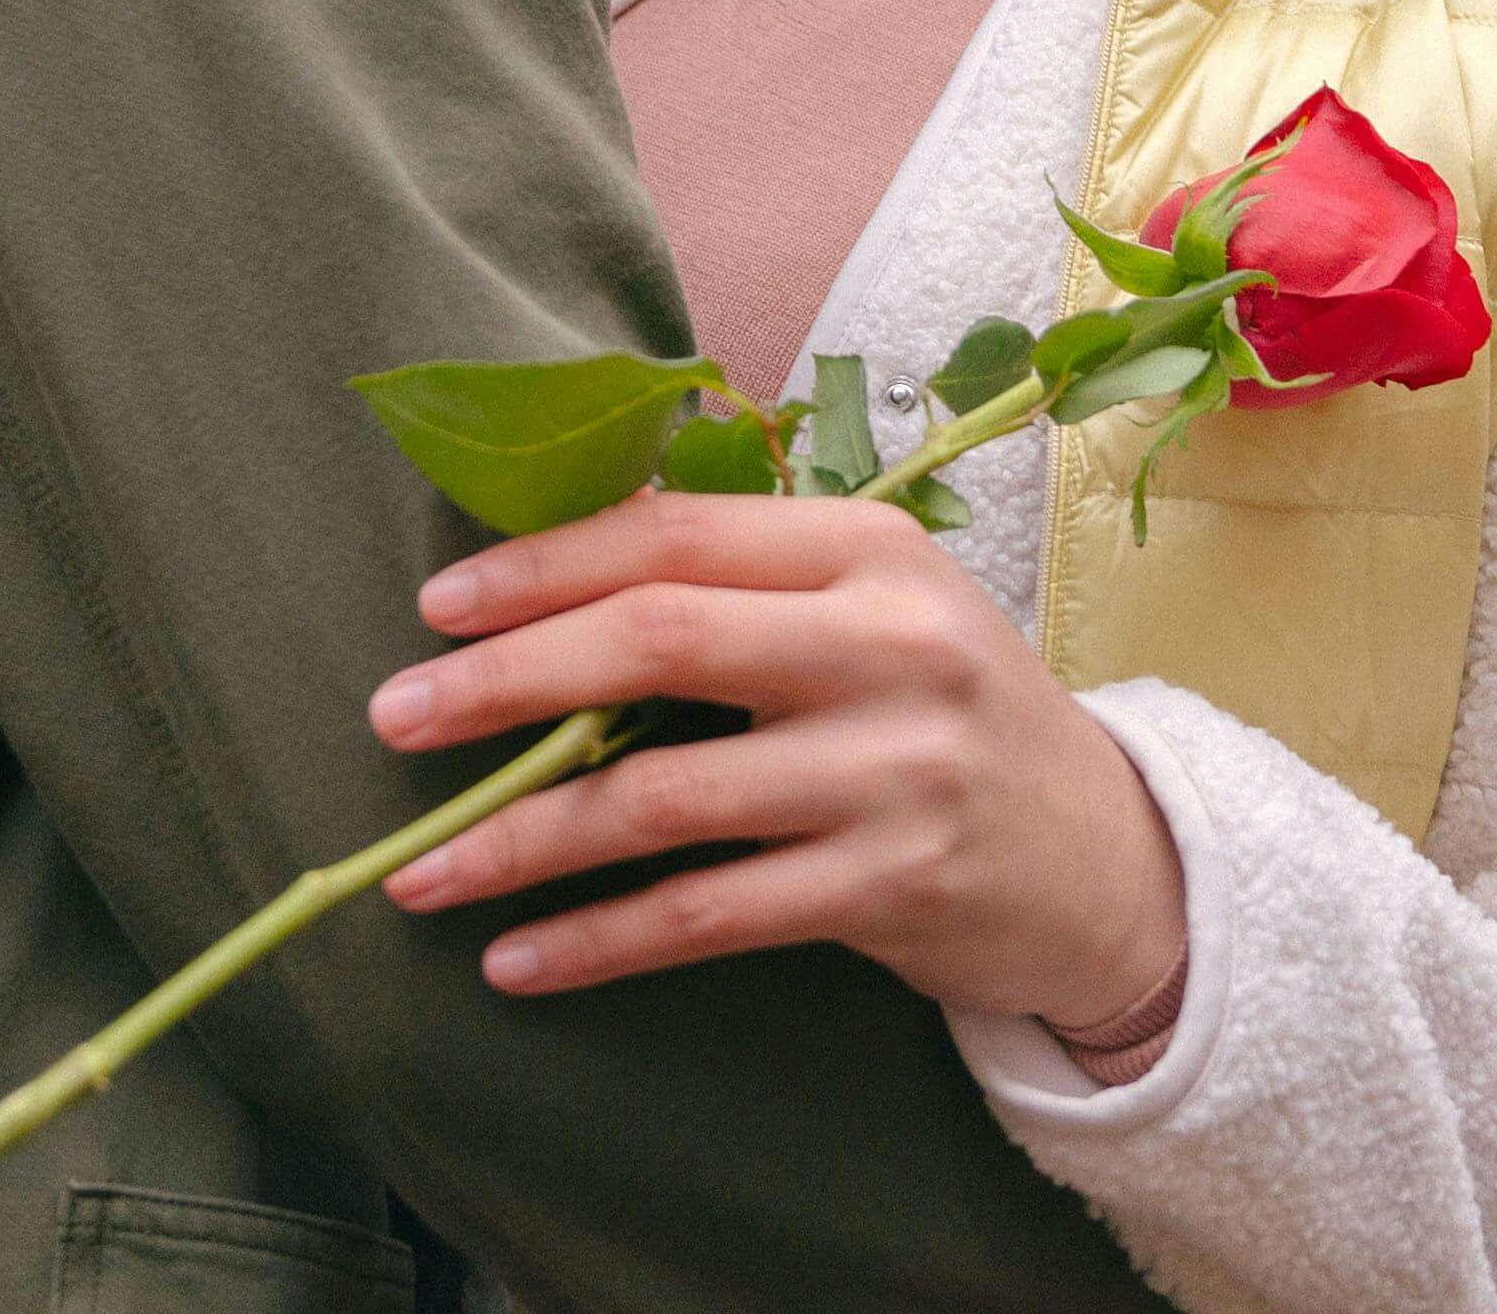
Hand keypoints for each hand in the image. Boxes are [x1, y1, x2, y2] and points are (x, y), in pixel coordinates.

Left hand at [366, 493, 1187, 1030]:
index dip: (543, 567)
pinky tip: (517, 960)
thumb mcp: (873, 610)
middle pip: (658, 643)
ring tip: (420, 873)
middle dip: (507, 682)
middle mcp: (889, 646)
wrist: (1104, 860)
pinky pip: (708, 915)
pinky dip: (599, 941)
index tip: (435, 607)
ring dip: (522, 839)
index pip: (675, 536)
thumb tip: (548, 570)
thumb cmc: (946, 715)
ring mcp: (895, 771)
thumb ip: (742, 582)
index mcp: (869, 549)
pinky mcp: (891, 886)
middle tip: (392, 716)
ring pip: (665, 797)